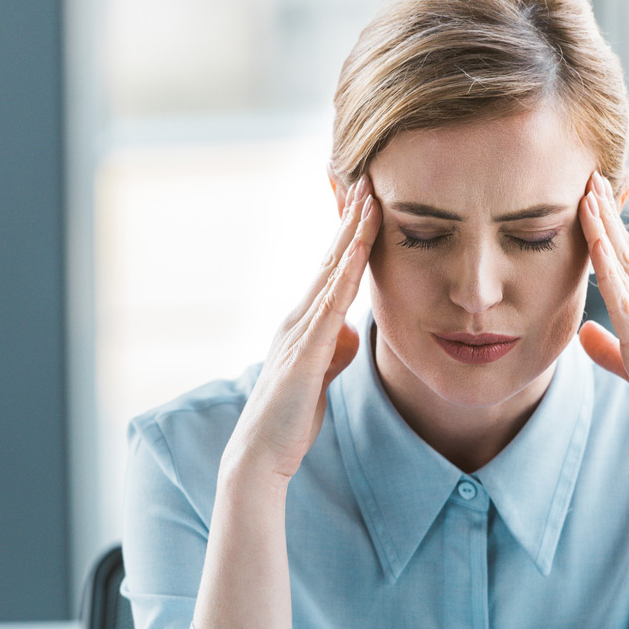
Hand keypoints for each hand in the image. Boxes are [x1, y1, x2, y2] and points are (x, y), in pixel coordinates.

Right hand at [224, 176, 380, 481]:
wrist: (260, 454)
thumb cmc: (290, 418)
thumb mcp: (320, 376)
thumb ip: (333, 350)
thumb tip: (348, 333)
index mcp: (304, 323)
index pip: (332, 269)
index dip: (348, 233)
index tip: (366, 199)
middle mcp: (297, 318)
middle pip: (330, 257)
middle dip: (349, 216)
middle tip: (367, 175)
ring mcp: (299, 332)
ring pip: (331, 272)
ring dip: (351, 232)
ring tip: (369, 196)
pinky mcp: (304, 352)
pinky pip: (331, 304)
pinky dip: (346, 273)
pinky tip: (360, 248)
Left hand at [577, 171, 628, 483]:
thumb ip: (609, 350)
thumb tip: (584, 331)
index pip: (625, 264)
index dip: (607, 229)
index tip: (589, 195)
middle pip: (626, 254)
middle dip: (607, 213)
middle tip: (590, 172)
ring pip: (626, 269)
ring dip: (606, 229)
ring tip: (588, 192)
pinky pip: (624, 302)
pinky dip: (610, 271)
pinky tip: (597, 245)